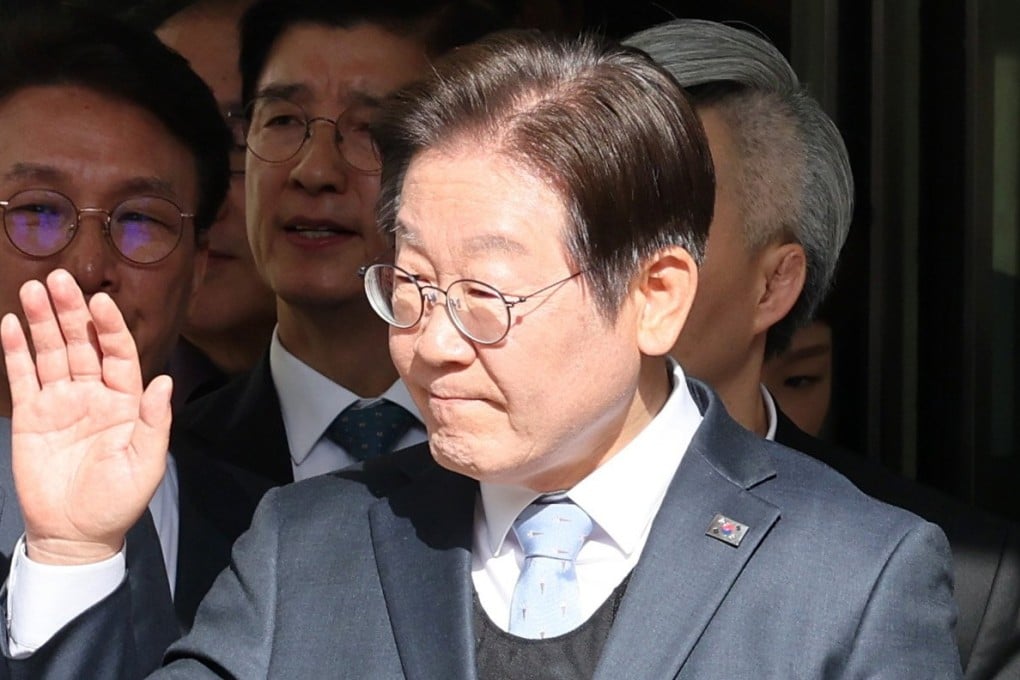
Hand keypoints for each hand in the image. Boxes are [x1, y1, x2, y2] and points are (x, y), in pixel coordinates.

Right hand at [0, 269, 170, 564]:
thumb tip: (163, 382)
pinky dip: (15, 352)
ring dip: (41, 322)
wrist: (75, 534)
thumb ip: (154, 422)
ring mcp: (60, 403)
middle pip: (81, 344)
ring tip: (31, 289)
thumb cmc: (118, 501)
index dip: (110, 327)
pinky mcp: (31, 417)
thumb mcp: (145, 464)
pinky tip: (10, 325)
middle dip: (70, 311)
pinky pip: (23, 378)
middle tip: (58, 278)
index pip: (119, 354)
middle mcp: (93, 394)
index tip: (99, 301)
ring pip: (51, 353)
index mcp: (125, 401)